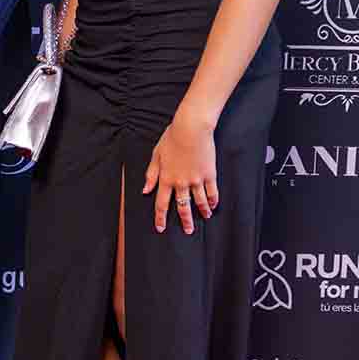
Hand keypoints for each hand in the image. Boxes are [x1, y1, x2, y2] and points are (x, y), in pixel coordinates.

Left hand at [142, 113, 216, 234]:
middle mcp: (181, 182)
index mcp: (166, 178)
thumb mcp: (156, 155)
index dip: (160, 218)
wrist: (191, 128)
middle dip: (185, 221)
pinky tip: (213, 205)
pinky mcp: (209, 174)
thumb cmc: (172, 138)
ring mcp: (196, 180)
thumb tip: (145, 190)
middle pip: (182, 207)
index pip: (161, 203)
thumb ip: (151, 174)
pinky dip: (213, 200)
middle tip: (188, 231)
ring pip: (199, 202)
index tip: (160, 228)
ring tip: (205, 217)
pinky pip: (212, 192)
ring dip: (202, 211)